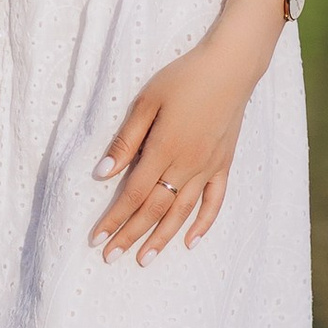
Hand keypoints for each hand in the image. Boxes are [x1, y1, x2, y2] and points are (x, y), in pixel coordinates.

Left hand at [91, 0, 285, 263]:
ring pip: (182, 212)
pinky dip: (203, 224)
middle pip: (154, 209)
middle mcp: (187, 165)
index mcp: (164, 149)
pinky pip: (214, 202)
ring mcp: (208, 168)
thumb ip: (126, 141)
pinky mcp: (224, 164)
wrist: (230, 67)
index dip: (114, 219)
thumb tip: (103, 174)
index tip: (96, 239)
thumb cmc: (183, 78)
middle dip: (131, 235)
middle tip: (111, 258)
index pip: (133, 194)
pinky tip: (190, 242)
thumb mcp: (146, 102)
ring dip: (162, 238)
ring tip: (144, 260)